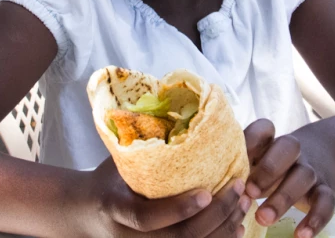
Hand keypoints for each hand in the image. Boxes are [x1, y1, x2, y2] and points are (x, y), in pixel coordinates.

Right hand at [75, 157, 252, 236]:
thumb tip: (178, 110)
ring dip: (224, 227)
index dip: (178, 209)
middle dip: (216, 214)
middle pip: (181, 237)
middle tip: (238, 188)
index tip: (206, 192)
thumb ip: (143, 148)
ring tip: (244, 200)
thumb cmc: (111, 179)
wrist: (90, 214)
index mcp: (117, 209)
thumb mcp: (119, 162)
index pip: (146, 218)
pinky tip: (238, 224)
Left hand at [244, 120, 334, 237]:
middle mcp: (293, 151)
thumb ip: (236, 165)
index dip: (252, 139)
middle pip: (288, 146)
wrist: (326, 152)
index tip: (237, 157)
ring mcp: (312, 168)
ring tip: (262, 219)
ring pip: (304, 176)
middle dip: (268, 169)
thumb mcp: (260, 158)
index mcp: (272, 141)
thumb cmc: (276, 162)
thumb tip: (196, 183)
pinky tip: (300, 236)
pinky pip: (328, 202)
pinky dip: (315, 220)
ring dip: (283, 197)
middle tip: (248, 192)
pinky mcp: (327, 189)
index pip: (265, 127)